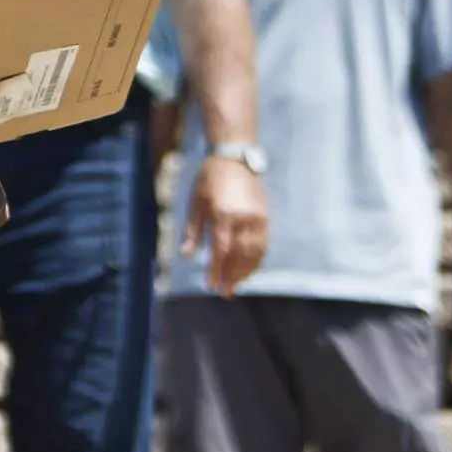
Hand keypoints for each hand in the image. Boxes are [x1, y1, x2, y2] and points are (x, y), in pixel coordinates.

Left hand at [183, 153, 270, 296]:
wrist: (234, 159)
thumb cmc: (209, 180)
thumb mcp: (195, 203)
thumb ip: (193, 231)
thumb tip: (187, 256)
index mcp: (223, 213)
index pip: (221, 250)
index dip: (216, 270)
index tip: (211, 285)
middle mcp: (243, 218)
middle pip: (239, 255)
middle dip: (232, 276)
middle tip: (224, 292)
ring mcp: (257, 218)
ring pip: (253, 253)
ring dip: (245, 272)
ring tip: (236, 285)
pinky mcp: (265, 217)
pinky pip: (262, 245)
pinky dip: (256, 260)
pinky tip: (248, 270)